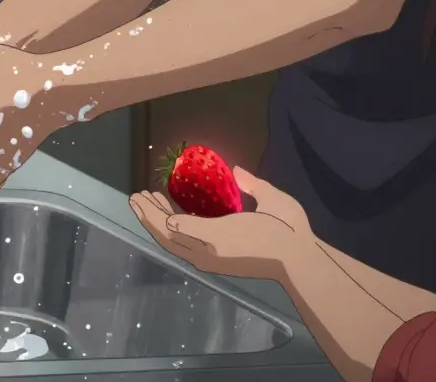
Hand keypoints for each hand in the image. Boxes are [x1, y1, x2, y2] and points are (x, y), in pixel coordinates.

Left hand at [129, 168, 314, 280]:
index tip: (144, 194)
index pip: (174, 226)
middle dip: (148, 216)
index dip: (155, 211)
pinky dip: (172, 233)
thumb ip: (251, 186)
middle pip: (167, 236)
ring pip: (174, 244)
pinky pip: (184, 247)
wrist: (299, 262)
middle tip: (136, 196)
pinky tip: (172, 218)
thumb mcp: (271, 202)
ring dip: (158, 225)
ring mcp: (211, 261)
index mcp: (217, 236)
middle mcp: (208, 252)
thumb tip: (236, 172)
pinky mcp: (215, 263)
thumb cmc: (287, 229)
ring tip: (148, 203)